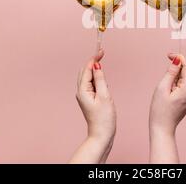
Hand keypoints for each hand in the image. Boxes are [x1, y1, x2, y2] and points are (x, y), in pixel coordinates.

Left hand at [69, 49, 115, 163]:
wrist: (102, 135)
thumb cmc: (104, 118)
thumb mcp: (105, 96)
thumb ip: (100, 79)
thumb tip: (97, 65)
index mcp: (82, 90)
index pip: (87, 69)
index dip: (94, 58)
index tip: (101, 51)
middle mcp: (81, 92)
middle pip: (85, 71)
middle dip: (92, 61)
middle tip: (102, 53)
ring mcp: (84, 95)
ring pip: (87, 76)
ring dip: (94, 68)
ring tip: (102, 61)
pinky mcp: (88, 98)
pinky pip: (90, 83)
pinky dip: (95, 77)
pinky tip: (101, 77)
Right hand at [149, 53, 185, 162]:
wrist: (162, 128)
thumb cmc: (160, 109)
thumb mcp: (162, 87)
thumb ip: (171, 72)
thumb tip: (177, 60)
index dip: (179, 58)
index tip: (168, 55)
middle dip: (174, 70)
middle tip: (163, 79)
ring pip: (183, 79)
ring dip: (174, 78)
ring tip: (164, 91)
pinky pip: (183, 86)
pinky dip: (175, 84)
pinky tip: (168, 94)